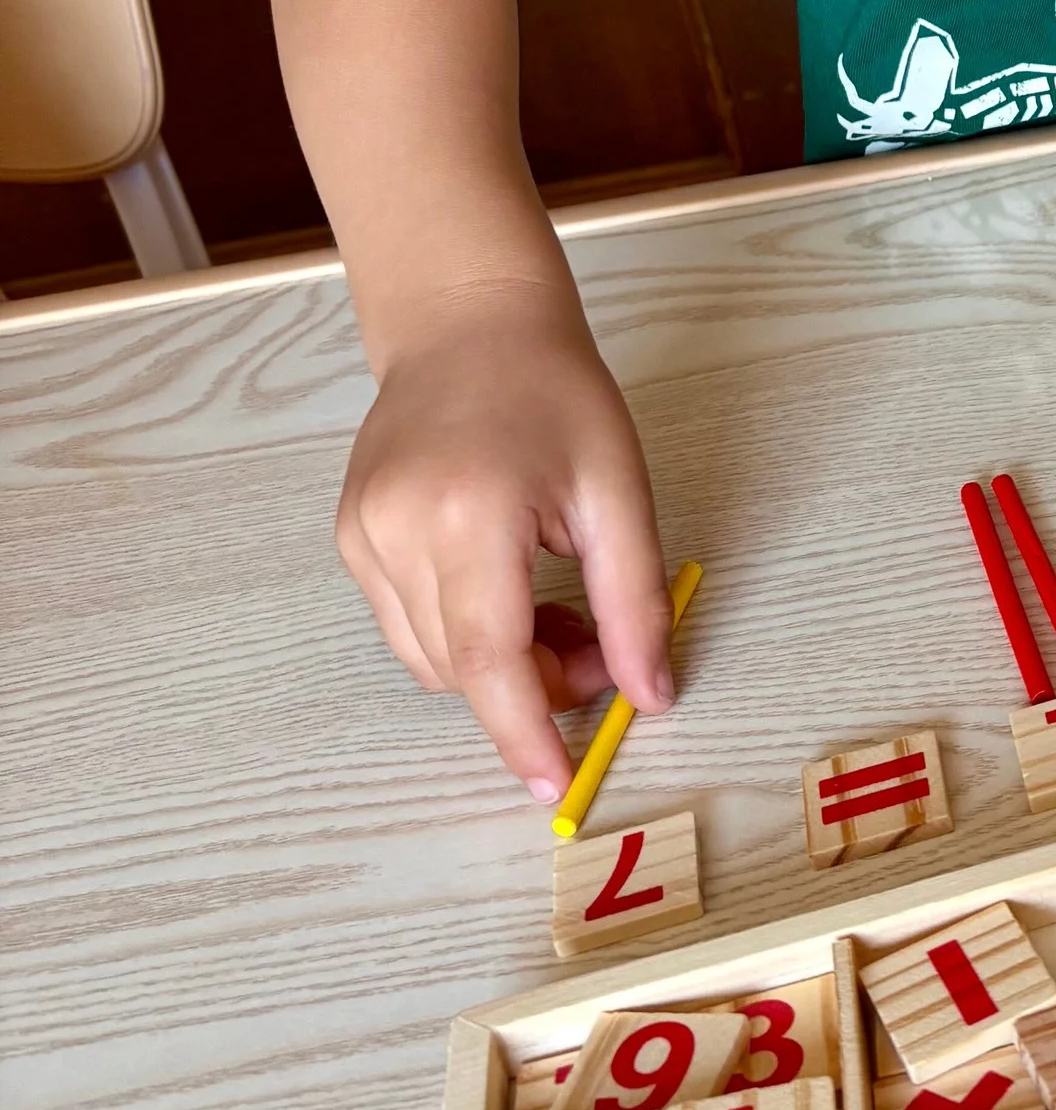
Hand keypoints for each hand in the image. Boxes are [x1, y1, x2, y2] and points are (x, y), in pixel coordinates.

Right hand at [335, 290, 676, 796]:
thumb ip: (634, 602)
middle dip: (535, 687)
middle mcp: (398, 531)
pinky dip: (464, 632)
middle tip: (601, 648)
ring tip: (559, 609)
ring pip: (431, 659)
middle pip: (462, 670)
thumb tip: (650, 696)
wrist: (469, 324)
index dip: (525, 731)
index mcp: (470, 515)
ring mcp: (363, 535)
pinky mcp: (351, 536)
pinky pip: (408, 623)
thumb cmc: (554, 393)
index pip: (491, 660)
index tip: (554, 785)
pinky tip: (510, 588)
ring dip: (500, 664)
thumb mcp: (619, 492)